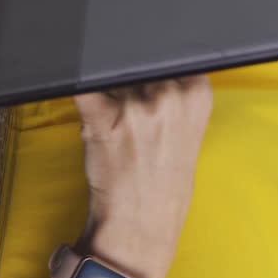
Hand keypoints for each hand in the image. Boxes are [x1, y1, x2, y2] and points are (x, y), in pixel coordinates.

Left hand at [71, 76, 214, 277]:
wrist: (141, 224)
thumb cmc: (164, 183)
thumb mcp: (188, 130)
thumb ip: (174, 92)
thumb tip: (144, 58)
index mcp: (198, 95)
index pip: (170, 53)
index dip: (153, 63)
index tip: (147, 79)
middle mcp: (170, 96)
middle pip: (138, 59)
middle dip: (129, 77)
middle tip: (129, 109)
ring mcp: (136, 107)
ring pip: (110, 72)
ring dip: (107, 89)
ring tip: (115, 121)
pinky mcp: (101, 118)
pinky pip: (81, 86)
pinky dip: (79, 93)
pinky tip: (89, 113)